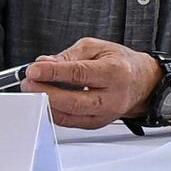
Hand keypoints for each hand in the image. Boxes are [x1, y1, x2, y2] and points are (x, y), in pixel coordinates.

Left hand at [26, 35, 166, 129]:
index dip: (53, 72)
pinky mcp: (97, 123)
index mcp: (114, 72)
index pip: (79, 74)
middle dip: (45, 92)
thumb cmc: (120, 63)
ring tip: (33, 92)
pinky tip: (46, 101)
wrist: (142, 82)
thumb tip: (45, 64)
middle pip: (73, 101)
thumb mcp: (97, 47)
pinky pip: (71, 122)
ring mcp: (105, 114)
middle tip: (28, 83)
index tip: (34, 69)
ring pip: (70, 115)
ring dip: (46, 104)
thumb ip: (69, 55)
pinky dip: (54, 112)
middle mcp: (111, 96)